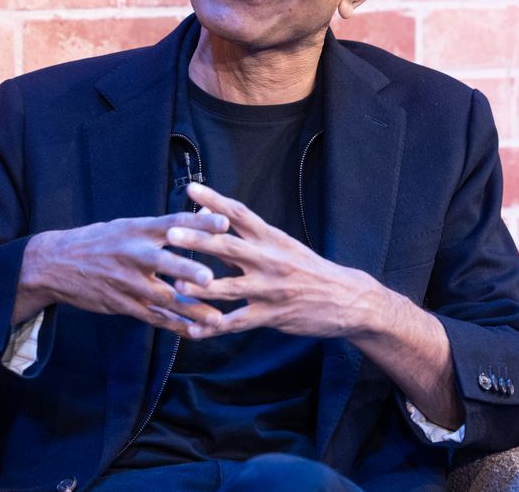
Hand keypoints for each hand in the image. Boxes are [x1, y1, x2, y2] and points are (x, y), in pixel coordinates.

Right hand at [15, 211, 230, 336]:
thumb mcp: (124, 227)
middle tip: (210, 278)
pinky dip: (174, 325)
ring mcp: (127, 281)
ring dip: (190, 309)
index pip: (172, 222)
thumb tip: (192, 223)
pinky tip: (195, 332)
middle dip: (187, 270)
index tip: (224, 223)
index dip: (199, 222)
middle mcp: (133, 254)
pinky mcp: (121, 304)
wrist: (55, 264)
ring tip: (216, 319)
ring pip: (162, 297)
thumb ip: (156, 229)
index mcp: (137, 229)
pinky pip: (151, 317)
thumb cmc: (97, 241)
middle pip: (164, 262)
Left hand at [168, 182, 388, 340]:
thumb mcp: (282, 246)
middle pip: (228, 248)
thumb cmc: (309, 269)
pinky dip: (215, 327)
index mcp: (272, 239)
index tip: (192, 188)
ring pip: (230, 288)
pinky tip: (194, 330)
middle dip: (198, 241)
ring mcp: (270, 289)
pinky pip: (238, 323)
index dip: (215, 200)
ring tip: (176, 286)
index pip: (240, 214)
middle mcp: (270, 260)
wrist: (347, 300)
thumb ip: (247, 235)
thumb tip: (210, 215)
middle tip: (171, 234)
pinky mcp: (272, 315)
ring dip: (201, 287)